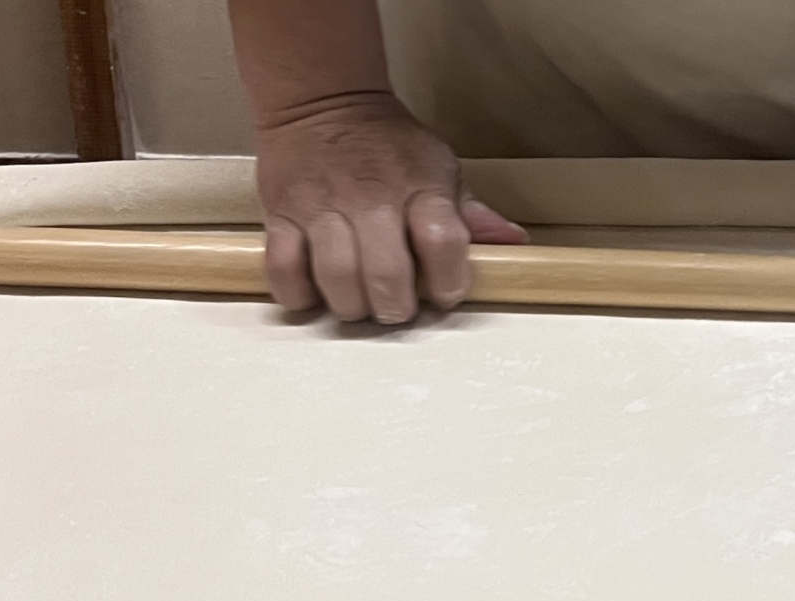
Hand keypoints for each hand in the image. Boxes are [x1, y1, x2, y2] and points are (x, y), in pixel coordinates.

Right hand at [253, 92, 527, 322]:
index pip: (443, 242)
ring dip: (351, 303)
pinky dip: (298, 292)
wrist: (323, 100)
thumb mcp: (439, 169)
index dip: (449, 280)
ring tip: (359, 300)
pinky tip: (315, 290)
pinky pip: (283, 268)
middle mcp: (371, 199)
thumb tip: (512, 244)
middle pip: (387, 273)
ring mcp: (322, 208)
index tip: (445, 292)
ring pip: (336, 277)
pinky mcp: (281, 215)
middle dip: (396, 306)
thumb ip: (471, 214)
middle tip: (396, 306)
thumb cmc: (389, 147)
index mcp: (420, 187)